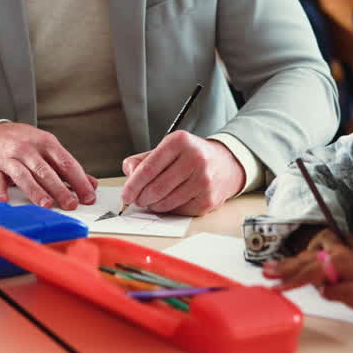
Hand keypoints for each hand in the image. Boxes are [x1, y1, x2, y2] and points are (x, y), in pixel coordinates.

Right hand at [0, 123, 96, 209]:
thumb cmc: (27, 144)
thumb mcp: (50, 148)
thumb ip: (68, 167)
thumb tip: (91, 184)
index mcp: (46, 143)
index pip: (66, 163)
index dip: (79, 181)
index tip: (88, 196)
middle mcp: (28, 149)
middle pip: (46, 171)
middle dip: (60, 189)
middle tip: (70, 204)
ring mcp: (10, 158)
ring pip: (24, 175)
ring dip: (35, 191)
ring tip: (46, 204)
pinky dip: (0, 191)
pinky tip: (5, 201)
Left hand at [119, 132, 244, 215]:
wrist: (226, 164)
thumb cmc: (191, 157)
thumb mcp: (167, 149)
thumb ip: (142, 160)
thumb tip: (129, 175)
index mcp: (180, 141)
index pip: (148, 168)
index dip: (133, 185)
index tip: (125, 194)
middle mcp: (195, 158)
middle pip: (156, 187)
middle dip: (142, 198)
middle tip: (138, 200)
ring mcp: (204, 180)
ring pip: (167, 202)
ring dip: (154, 205)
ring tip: (153, 200)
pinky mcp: (209, 199)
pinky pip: (179, 210)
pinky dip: (170, 209)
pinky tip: (171, 201)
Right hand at [263, 232, 352, 316]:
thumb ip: (334, 291)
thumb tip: (321, 289)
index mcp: (340, 260)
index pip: (310, 271)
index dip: (292, 280)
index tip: (277, 288)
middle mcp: (336, 254)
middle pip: (304, 260)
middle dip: (284, 267)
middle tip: (266, 271)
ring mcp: (335, 256)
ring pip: (306, 258)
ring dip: (288, 264)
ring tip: (269, 268)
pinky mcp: (335, 262)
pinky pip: (312, 261)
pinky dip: (299, 264)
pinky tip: (288, 268)